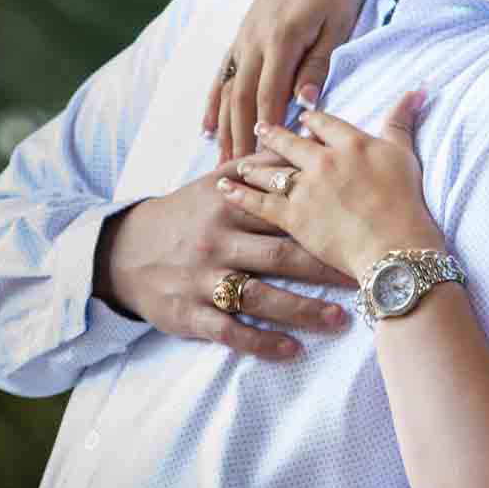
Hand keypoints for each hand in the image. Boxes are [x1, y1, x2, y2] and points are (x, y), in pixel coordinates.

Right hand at [97, 165, 358, 359]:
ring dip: (303, 310)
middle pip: (281, 255)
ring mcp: (204, 279)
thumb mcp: (214, 182)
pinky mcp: (191, 313)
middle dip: (325, 268)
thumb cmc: (185, 214)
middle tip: (366, 277)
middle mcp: (219, 242)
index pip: (285, 212)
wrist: (123, 251)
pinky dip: (262, 342)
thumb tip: (307, 137)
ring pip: (261, 296)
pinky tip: (293, 350)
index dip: (326, 219)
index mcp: (229, 206)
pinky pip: (231, 331)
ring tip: (341, 320)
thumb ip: (259, 165)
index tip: (364, 229)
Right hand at [203, 0, 374, 161]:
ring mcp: (244, 35)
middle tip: (233, 177)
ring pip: (229, 89)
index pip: (269, 97)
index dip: (263, 134)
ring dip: (223, 127)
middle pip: (242, 99)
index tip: (261, 167)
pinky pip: (223, 72)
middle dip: (237, 140)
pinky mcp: (242, 31)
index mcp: (281, 40)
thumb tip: (303, 106)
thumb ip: (318, 66)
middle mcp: (254, 39)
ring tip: (219, 161)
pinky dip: (214, 101)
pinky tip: (207, 126)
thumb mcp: (337, 27)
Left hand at [216, 93, 441, 283]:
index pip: (324, 123)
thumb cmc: (406, 202)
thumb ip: (402, 121)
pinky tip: (224, 187)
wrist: (395, 246)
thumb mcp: (405, 154)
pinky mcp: (292, 217)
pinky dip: (239, 194)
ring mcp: (304, 188)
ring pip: (271, 171)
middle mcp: (323, 160)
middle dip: (273, 135)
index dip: (311, 120)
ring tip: (238, 161)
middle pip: (290, 142)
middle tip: (259, 128)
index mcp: (350, 143)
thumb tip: (416, 89)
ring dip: (252, 165)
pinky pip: (259, 202)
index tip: (302, 118)